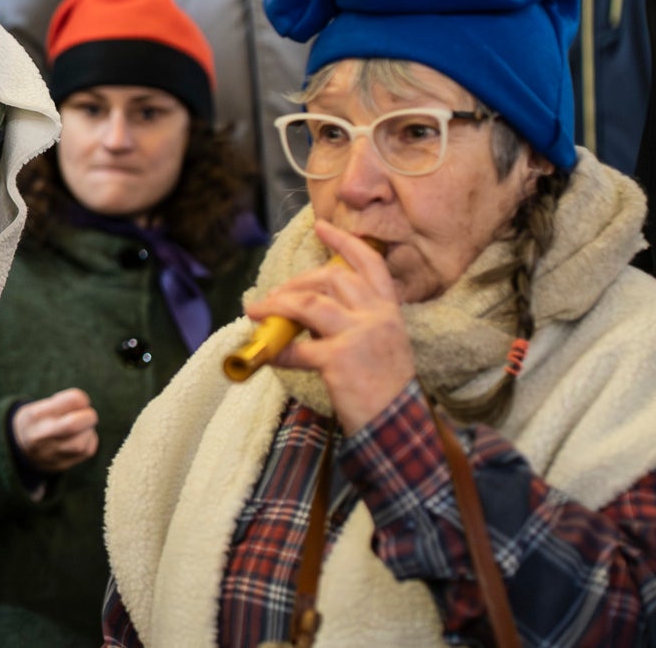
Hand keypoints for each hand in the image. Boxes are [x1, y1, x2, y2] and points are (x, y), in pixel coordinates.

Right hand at [11, 388, 98, 473]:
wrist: (21, 448)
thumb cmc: (37, 420)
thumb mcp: (41, 405)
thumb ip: (64, 402)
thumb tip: (85, 405)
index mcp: (36, 415)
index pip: (70, 402)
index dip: (81, 399)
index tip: (79, 401)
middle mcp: (41, 436)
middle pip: (73, 425)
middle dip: (88, 417)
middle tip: (88, 414)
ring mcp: (51, 454)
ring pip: (82, 443)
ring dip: (89, 430)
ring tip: (82, 426)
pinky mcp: (63, 464)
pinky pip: (88, 450)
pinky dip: (89, 440)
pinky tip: (80, 436)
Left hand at [247, 221, 416, 432]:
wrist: (399, 428)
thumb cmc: (385, 387)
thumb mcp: (380, 343)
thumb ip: (354, 320)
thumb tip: (307, 307)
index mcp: (389, 311)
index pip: (370, 264)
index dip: (345, 243)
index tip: (322, 226)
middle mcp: (378, 317)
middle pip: (331, 278)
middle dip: (296, 282)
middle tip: (273, 296)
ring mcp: (360, 336)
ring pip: (309, 303)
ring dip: (277, 306)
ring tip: (257, 312)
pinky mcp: (340, 360)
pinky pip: (297, 348)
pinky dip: (277, 350)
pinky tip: (267, 355)